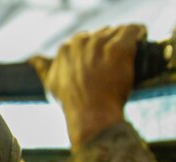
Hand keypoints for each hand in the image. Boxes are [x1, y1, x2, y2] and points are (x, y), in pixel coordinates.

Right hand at [30, 24, 145, 149]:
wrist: (91, 118)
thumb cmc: (74, 105)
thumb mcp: (53, 85)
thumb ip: (44, 68)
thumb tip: (33, 59)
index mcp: (65, 49)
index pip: (86, 39)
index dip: (95, 51)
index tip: (102, 63)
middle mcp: (80, 43)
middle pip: (101, 33)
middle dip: (108, 44)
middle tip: (115, 64)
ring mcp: (99, 45)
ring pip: (117, 31)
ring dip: (124, 40)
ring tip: (128, 56)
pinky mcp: (119, 48)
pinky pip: (133, 30)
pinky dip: (139, 33)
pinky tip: (142, 38)